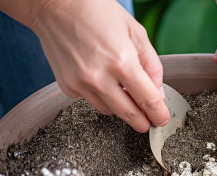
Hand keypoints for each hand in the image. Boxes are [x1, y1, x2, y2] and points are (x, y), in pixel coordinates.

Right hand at [28, 0, 168, 132]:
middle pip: (129, 114)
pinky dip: (101, 96)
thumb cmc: (97, 11)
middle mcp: (100, 78)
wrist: (55, 5)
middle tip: (149, 122)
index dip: (158, 114)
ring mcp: (81, 84)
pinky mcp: (67, 86)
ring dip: (122, 107)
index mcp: (122, 62)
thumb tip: (157, 93)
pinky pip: (91, 101)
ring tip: (125, 92)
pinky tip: (100, 78)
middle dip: (143, 122)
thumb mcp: (136, 32)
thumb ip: (151, 66)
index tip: (161, 120)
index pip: (147, 100)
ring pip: (110, 111)